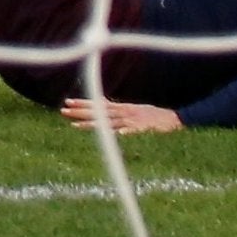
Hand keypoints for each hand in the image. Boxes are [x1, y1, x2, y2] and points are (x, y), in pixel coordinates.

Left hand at [60, 98, 183, 134]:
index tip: (67, 102)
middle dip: (80, 111)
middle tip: (62, 110)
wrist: (173, 119)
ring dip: (93, 124)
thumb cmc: (152, 116)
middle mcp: (124, 112)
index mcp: (121, 108)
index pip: (98, 104)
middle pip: (98, 112)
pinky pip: (134, 131)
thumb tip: (102, 103)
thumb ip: (116, 108)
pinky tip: (117, 135)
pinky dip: (126, 132)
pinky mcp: (144, 128)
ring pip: (109, 122)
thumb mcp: (132, 109)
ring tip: (77, 126)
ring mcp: (133, 121)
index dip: (82, 103)